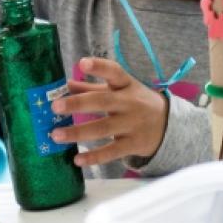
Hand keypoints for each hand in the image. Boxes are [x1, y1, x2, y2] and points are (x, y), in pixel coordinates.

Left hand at [49, 57, 167, 167]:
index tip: (82, 63)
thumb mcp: (119, 90)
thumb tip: (66, 84)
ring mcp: (132, 124)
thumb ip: (92, 87)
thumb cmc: (135, 103)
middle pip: (103, 102)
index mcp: (126, 84)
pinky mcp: (133, 144)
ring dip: (78, 132)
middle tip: (55, 106)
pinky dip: (94, 157)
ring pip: (103, 129)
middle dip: (78, 103)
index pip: (114, 72)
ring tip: (56, 136)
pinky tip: (77, 159)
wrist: (168, 125)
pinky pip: (112, 151)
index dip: (99, 67)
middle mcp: (130, 103)